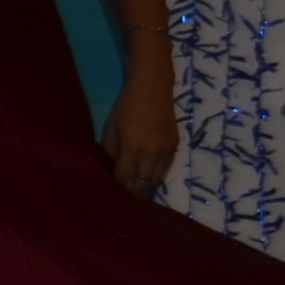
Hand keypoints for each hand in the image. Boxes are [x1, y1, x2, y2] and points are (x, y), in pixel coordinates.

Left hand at [106, 64, 180, 195]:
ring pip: (157, 179)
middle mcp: (152, 152)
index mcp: (133, 147)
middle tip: (122, 197)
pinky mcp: (176, 145)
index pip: (124, 178)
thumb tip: (107, 171)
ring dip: (146, 187)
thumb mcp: (110, 129)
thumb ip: (109, 152)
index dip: (116, 187)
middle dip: (132, 192)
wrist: (153, 87)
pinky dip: (156, 176)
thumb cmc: (125, 107)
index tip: (109, 193)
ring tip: (135, 190)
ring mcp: (166, 149)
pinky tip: (147, 177)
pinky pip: (166, 168)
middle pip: (143, 184)